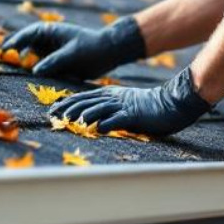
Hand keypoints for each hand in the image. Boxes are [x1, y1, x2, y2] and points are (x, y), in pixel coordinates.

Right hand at [1, 16, 144, 81]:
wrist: (110, 52)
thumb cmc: (92, 48)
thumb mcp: (73, 54)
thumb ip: (54, 61)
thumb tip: (34, 71)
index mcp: (52, 31)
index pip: (28, 34)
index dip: (14, 40)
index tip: (4, 49)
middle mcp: (49, 40)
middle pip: (26, 44)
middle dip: (15, 52)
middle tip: (2, 61)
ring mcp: (52, 50)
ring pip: (33, 57)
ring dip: (25, 63)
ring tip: (14, 73)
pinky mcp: (57, 62)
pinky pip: (42, 67)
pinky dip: (36, 72)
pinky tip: (31, 81)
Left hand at [50, 67, 214, 137]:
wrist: (170, 103)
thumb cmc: (147, 107)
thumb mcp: (124, 104)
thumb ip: (108, 109)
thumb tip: (91, 119)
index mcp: (110, 95)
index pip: (83, 97)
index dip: (67, 103)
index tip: (53, 109)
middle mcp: (113, 98)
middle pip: (86, 102)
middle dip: (69, 109)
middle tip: (54, 116)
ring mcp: (123, 106)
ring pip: (99, 109)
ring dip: (84, 115)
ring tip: (70, 122)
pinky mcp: (134, 115)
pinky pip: (118, 119)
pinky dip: (107, 123)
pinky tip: (97, 129)